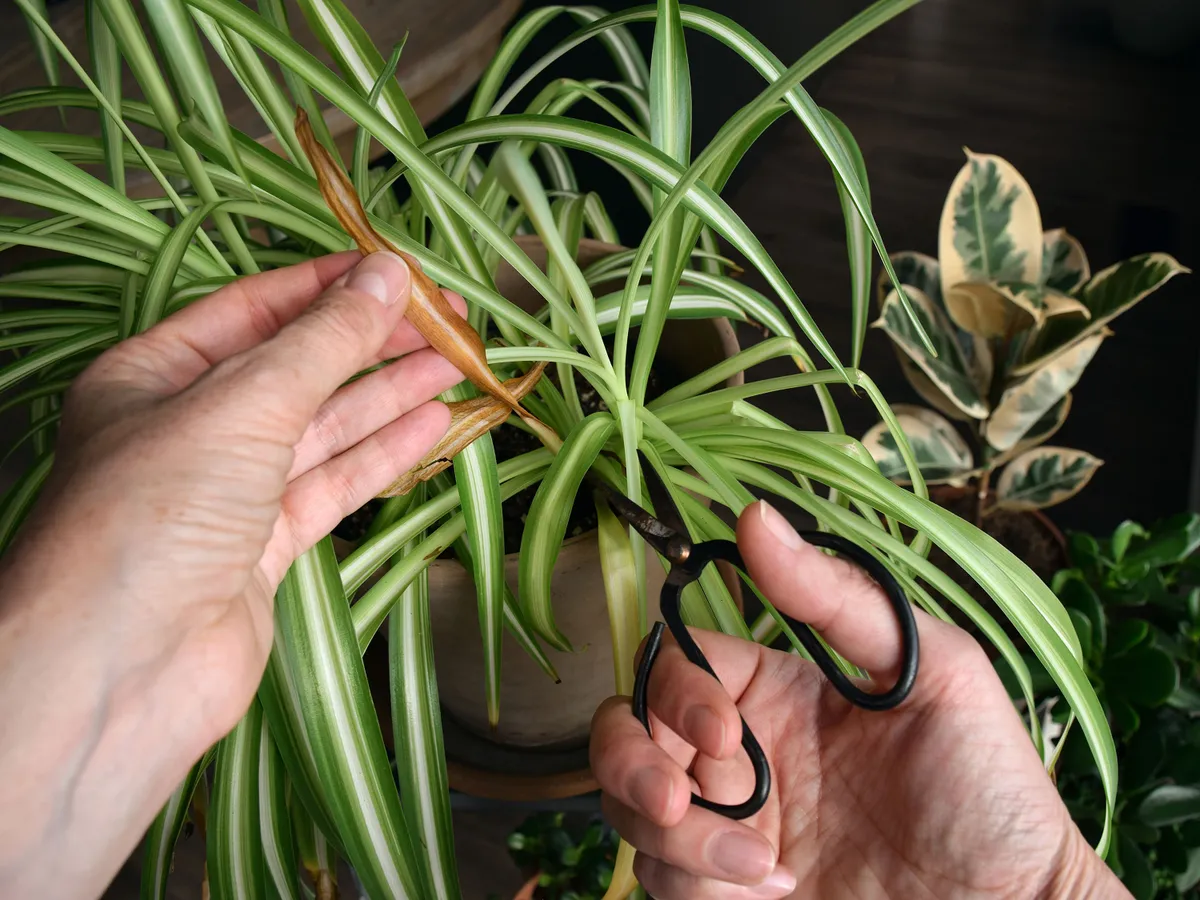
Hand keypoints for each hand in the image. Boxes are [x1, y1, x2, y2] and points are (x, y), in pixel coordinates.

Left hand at [0, 251, 462, 895]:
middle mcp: (190, 429)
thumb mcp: (243, 404)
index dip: (329, 286)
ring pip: (324, 429)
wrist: (123, 667)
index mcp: (155, 374)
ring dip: (390, 395)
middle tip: (449, 322)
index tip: (399, 271)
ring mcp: (229, 492)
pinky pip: (333, 485)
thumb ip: (323, 342)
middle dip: (373, 342)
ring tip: (459, 365)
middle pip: (298, 369)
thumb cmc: (153, 516)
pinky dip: (383, 455)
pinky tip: (432, 426)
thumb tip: (386, 275)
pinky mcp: (264, 549)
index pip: (257, 309)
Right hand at [590, 501, 1127, 898]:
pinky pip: (661, 882)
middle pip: (626, 731)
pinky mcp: (727, 892)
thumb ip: (838, 597)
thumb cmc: (990, 788)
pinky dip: (694, 889)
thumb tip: (754, 515)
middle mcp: (739, 754)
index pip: (677, 664)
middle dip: (631, 764)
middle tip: (675, 801)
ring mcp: (729, 826)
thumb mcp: (932, 669)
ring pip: (632, 812)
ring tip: (766, 874)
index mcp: (774, 690)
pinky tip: (774, 894)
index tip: (726, 735)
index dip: (676, 691)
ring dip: (678, 843)